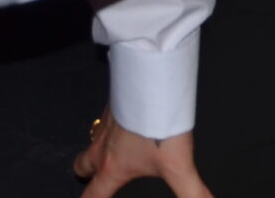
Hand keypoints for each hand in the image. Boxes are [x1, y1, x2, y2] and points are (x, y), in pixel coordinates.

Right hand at [75, 114, 213, 197]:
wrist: (152, 86)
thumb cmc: (157, 127)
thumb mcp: (178, 166)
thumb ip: (193, 192)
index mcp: (113, 168)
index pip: (92, 194)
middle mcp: (103, 146)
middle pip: (81, 166)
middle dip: (86, 173)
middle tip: (95, 177)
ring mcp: (106, 122)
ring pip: (92, 139)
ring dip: (97, 146)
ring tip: (112, 148)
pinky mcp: (115, 102)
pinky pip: (106, 116)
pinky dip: (112, 122)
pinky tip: (129, 118)